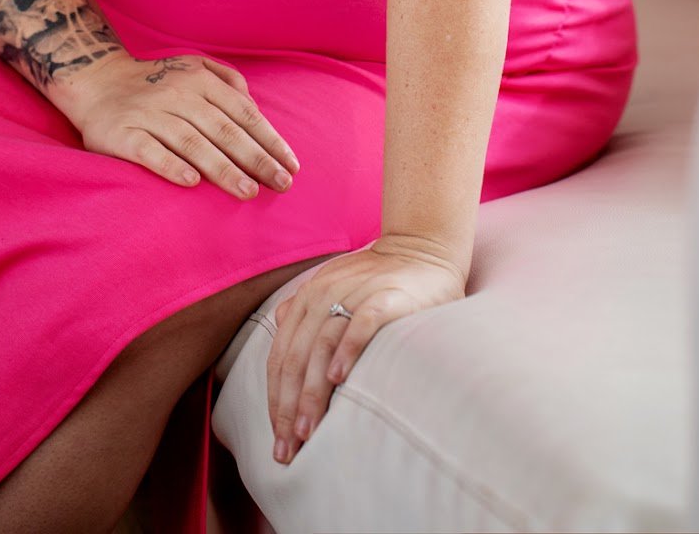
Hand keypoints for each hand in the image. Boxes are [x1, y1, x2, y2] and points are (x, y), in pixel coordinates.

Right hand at [51, 49, 299, 199]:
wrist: (95, 81)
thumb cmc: (155, 82)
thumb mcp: (194, 68)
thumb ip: (228, 82)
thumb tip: (257, 109)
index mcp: (199, 80)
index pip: (242, 113)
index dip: (269, 139)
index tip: (291, 165)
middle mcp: (177, 94)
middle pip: (223, 129)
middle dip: (255, 158)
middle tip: (280, 184)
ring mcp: (149, 114)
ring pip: (191, 142)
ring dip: (221, 168)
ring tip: (247, 192)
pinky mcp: (122, 134)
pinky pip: (149, 151)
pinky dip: (171, 166)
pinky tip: (192, 183)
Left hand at [266, 234, 466, 465]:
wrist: (423, 247)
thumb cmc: (377, 277)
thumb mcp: (334, 285)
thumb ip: (305, 307)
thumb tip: (279, 322)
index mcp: (307, 299)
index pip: (281, 356)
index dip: (275, 399)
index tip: (278, 438)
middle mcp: (323, 295)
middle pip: (296, 357)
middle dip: (288, 408)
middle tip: (288, 450)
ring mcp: (354, 294)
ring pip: (322, 347)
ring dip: (311, 391)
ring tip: (307, 430)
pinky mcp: (385, 297)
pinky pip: (361, 324)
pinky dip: (347, 350)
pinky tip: (338, 379)